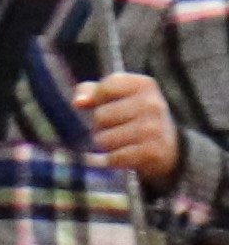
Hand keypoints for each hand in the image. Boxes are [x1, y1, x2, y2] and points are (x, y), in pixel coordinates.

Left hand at [78, 69, 187, 188]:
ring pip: (103, 139)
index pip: (104, 88)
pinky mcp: (152, 152)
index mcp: (143, 84)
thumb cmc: (132, 116)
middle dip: (101, 125)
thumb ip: (90, 92)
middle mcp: (152, 104)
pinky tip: (126, 154)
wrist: (168, 147)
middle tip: (119, 127)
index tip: (112, 104)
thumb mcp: (116, 96)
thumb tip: (77, 102)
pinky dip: (113, 159)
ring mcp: (154, 128)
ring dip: (106, 143)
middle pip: (99, 116)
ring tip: (123, 140)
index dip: (98, 100)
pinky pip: (113, 158)